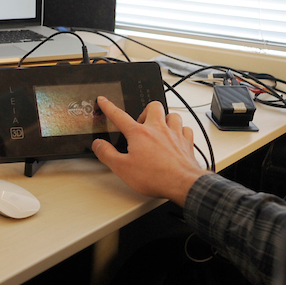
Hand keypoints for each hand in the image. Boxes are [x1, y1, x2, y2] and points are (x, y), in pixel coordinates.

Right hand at [92, 96, 207, 204]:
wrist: (182, 183)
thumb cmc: (155, 176)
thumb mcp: (122, 168)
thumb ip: (107, 154)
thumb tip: (98, 144)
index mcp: (139, 134)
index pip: (119, 116)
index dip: (108, 107)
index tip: (103, 100)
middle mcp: (158, 129)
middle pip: (152, 106)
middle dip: (145, 110)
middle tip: (141, 122)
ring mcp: (175, 134)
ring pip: (172, 115)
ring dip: (165, 119)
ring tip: (160, 128)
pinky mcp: (187, 143)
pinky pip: (186, 129)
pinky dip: (181, 131)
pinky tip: (177, 137)